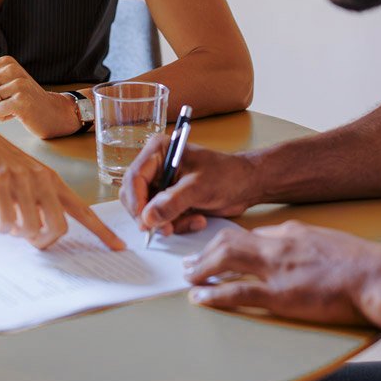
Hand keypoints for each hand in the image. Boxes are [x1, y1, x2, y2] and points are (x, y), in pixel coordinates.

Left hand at [0, 56, 79, 138]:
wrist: (52, 111)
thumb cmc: (23, 98)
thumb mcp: (2, 85)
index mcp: (5, 62)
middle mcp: (12, 69)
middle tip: (1, 103)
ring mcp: (18, 85)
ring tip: (9, 107)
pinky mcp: (22, 101)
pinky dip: (1, 117)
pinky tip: (14, 114)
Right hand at [0, 111, 124, 250]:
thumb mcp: (24, 179)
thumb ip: (36, 202)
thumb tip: (41, 234)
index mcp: (52, 180)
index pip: (84, 210)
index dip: (102, 231)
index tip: (119, 247)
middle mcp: (41, 179)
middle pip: (59, 227)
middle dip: (44, 242)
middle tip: (29, 239)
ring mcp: (19, 179)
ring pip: (32, 227)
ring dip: (19, 234)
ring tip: (9, 223)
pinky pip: (7, 219)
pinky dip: (3, 227)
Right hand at [119, 133, 259, 236]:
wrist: (247, 185)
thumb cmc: (227, 175)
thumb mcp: (199, 187)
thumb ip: (172, 202)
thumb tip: (148, 218)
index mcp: (158, 152)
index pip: (134, 178)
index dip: (136, 202)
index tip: (145, 223)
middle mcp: (156, 167)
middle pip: (135, 197)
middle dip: (152, 216)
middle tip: (168, 228)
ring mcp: (163, 184)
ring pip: (149, 212)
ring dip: (170, 222)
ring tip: (193, 219)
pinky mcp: (171, 200)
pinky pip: (162, 219)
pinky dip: (178, 224)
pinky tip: (198, 219)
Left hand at [182, 221, 380, 325]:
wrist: (378, 276)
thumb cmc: (364, 264)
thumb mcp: (332, 242)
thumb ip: (310, 244)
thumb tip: (296, 248)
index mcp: (294, 232)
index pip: (253, 233)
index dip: (230, 242)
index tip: (219, 250)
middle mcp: (279, 245)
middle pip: (230, 240)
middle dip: (206, 250)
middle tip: (191, 261)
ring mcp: (277, 270)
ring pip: (226, 259)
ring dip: (202, 267)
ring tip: (188, 276)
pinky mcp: (280, 296)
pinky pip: (237, 292)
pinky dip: (213, 294)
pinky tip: (200, 297)